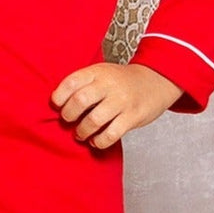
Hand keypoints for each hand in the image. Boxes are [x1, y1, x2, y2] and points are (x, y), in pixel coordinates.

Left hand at [51, 63, 182, 148]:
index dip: (59, 96)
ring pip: (94, 120)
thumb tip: (57, 106)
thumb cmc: (121, 81)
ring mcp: (122, 101)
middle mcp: (109, 85)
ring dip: (82, 131)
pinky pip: (111, 134)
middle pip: (80, 101)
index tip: (56, 105)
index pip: (71, 82)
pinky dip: (99, 141)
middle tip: (68, 120)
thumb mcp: (101, 73)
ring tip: (80, 133)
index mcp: (97, 71)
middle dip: (68, 115)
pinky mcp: (133, 116)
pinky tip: (96, 141)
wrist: (156, 80)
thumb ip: (82, 84)